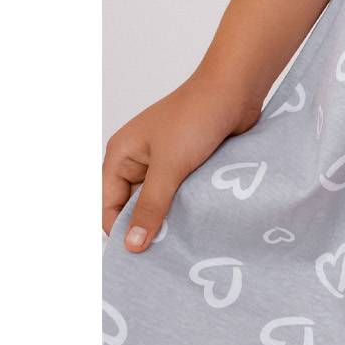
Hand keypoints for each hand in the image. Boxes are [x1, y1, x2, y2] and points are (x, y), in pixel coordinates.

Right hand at [102, 75, 262, 250]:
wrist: (236, 88)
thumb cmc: (196, 116)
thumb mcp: (170, 165)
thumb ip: (151, 205)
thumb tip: (132, 245)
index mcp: (121, 156)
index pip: (108, 205)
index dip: (120, 231)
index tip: (141, 256)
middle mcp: (139, 159)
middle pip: (133, 206)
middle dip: (147, 226)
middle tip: (165, 254)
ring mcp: (165, 160)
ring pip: (160, 201)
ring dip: (171, 216)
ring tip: (184, 242)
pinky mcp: (190, 162)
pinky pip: (182, 192)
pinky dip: (188, 205)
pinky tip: (200, 222)